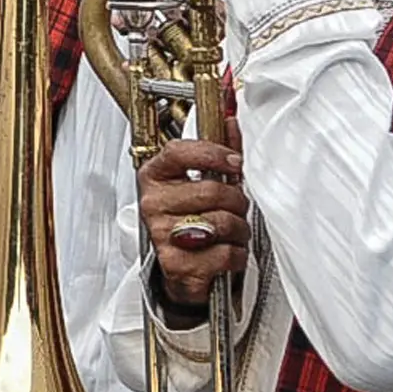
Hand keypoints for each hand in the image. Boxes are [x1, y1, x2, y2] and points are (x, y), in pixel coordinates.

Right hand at [138, 116, 248, 312]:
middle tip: (235, 208)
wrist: (180, 270)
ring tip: (230, 232)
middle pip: (211, 190)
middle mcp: (153, 204)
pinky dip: (236, 255)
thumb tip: (231, 122)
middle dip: (237, 201)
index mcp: (154, 177)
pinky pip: (225, 253)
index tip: (235, 162)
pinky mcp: (177, 264)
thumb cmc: (191, 223)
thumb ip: (216, 153)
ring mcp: (162, 234)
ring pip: (222, 222)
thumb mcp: (200, 183)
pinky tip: (224, 252)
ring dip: (239, 230)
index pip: (178, 152)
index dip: (213, 154)